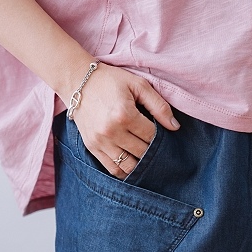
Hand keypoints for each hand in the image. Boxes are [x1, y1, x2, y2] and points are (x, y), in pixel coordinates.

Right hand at [70, 62, 179, 177]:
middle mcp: (112, 132)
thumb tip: (175, 127)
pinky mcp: (92, 147)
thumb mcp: (138, 85)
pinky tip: (133, 163)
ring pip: (128, 166)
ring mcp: (100, 142)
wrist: (76, 81)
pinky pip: (112, 169)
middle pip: (142, 152)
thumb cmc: (110, 81)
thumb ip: (159, 106)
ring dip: (140, 163)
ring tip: (145, 155)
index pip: (152, 136)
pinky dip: (125, 171)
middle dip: (152, 150)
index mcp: (124, 115)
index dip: (161, 136)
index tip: (162, 131)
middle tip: (157, 145)